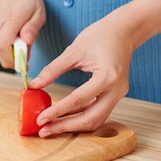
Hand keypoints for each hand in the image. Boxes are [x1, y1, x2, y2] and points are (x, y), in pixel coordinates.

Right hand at [0, 0, 44, 68]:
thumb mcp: (38, 10)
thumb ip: (33, 27)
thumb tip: (26, 42)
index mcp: (10, 19)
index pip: (3, 47)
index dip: (13, 61)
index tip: (24, 66)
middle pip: (2, 52)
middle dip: (16, 55)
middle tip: (26, 45)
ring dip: (10, 46)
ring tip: (17, 29)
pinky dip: (3, 41)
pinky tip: (7, 27)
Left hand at [28, 6, 135, 136]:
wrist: (125, 30)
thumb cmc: (102, 35)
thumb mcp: (74, 50)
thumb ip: (53, 69)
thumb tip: (35, 85)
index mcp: (107, 77)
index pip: (78, 100)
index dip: (57, 111)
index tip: (41, 119)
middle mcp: (116, 90)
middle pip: (90, 119)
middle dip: (66, 127)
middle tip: (44, 130)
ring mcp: (118, 94)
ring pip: (96, 120)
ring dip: (74, 126)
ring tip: (52, 127)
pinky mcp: (115, 94)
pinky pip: (98, 112)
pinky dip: (81, 117)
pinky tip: (65, 117)